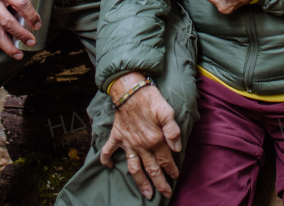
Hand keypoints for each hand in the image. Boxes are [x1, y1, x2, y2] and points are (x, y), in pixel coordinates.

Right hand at [0, 0, 40, 59]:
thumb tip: (38, 5)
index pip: (21, 3)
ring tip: (19, 54)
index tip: (37, 24)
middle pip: (8, 22)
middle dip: (21, 34)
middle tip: (32, 41)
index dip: (31, 15)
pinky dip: (0, 43)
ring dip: (9, 46)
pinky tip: (8, 49)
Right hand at [99, 73, 181, 198]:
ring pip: (134, 168)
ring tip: (145, 193)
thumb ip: (173, 130)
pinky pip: (109, 151)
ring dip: (140, 181)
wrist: (129, 89)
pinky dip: (107, 160)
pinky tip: (108, 168)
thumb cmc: (150, 99)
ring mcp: (127, 142)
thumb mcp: (167, 111)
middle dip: (159, 183)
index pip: (165, 160)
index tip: (175, 177)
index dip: (172, 170)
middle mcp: (141, 145)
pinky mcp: (117, 136)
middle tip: (165, 194)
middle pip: (151, 168)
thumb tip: (177, 148)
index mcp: (155, 139)